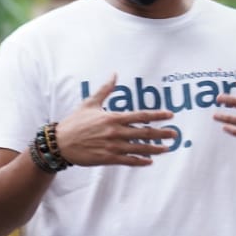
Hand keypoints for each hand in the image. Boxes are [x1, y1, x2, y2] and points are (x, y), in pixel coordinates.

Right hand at [53, 73, 177, 167]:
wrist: (60, 143)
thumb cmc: (75, 122)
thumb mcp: (90, 103)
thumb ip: (105, 89)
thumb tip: (114, 74)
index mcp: (113, 117)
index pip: (141, 116)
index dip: (157, 115)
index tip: (170, 115)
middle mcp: (115, 132)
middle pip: (144, 133)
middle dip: (161, 133)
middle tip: (175, 134)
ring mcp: (113, 146)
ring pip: (139, 148)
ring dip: (154, 149)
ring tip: (167, 148)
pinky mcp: (108, 158)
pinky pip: (128, 161)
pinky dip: (140, 161)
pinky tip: (149, 161)